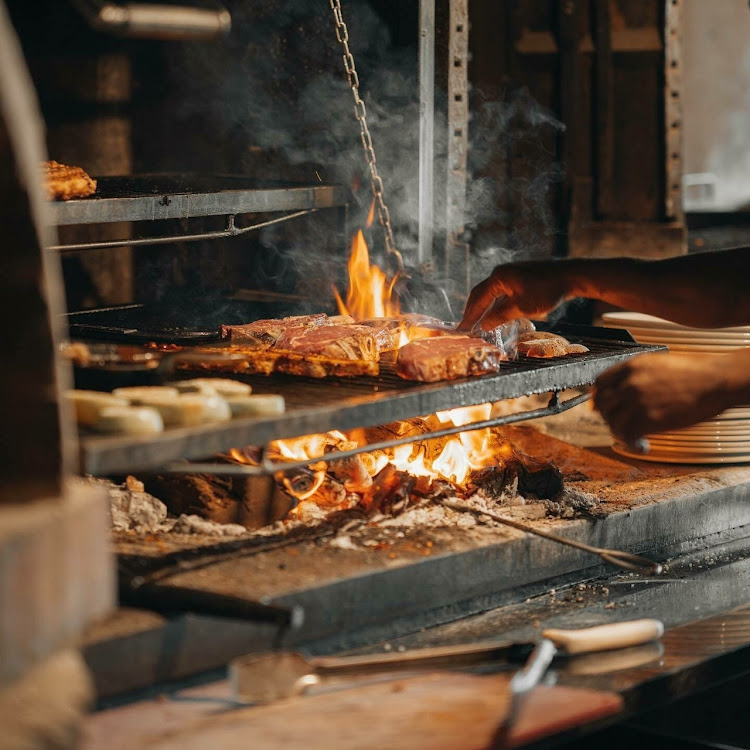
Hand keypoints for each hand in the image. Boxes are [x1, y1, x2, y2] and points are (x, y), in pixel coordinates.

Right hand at [459, 261, 569, 330]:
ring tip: (478, 322)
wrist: (570, 276)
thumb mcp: (521, 308)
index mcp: (498, 278)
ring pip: (491, 293)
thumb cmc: (546, 291)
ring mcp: (511, 273)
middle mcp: (501, 273)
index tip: (462, 329)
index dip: (469, 316)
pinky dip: (495, 303)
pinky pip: (501, 291)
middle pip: (480, 293)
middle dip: (473, 311)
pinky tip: (495, 313)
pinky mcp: (519, 276)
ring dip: (484, 307)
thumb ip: (500, 316)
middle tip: (466, 326)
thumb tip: (483, 325)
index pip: (478, 299)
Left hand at [593, 353, 729, 441]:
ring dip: (619, 431)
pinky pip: (627, 435)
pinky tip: (641, 445)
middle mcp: (629, 384)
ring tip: (630, 435)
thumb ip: (634, 375)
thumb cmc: (691, 373)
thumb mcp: (656, 363)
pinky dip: (631, 443)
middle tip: (617, 422)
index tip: (601, 404)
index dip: (599, 396)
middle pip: (602, 404)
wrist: (714, 381)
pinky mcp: (648, 420)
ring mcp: (637, 402)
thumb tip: (617, 390)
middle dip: (608, 415)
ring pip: (612, 422)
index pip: (599, 383)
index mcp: (630, 367)